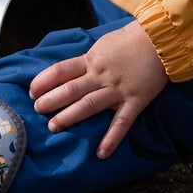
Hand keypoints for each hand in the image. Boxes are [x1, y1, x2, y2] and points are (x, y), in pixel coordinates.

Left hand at [29, 21, 167, 158]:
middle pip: (71, 89)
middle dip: (51, 101)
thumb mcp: (103, 44)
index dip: (44, 80)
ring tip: (53, 127)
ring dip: (70, 117)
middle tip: (37, 110)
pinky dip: (111, 139)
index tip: (32, 91)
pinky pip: (121, 123)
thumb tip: (70, 71)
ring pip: (89, 105)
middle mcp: (102, 75)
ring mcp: (118, 89)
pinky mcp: (135, 101)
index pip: (62, 70)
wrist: (159, 39)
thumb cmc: (129, 40)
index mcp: (92, 59)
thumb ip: (88, 59)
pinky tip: (101, 153)